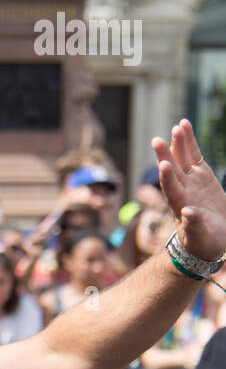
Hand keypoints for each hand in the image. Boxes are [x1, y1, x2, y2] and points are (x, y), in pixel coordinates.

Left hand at [151, 120, 225, 261]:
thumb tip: (187, 212)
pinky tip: (184, 125)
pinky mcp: (201, 176)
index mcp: (180, 207)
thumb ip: (194, 225)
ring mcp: (191, 182)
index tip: (163, 165)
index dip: (167, 179)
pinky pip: (193, 156)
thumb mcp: (202, 237)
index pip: (171, 191)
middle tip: (157, 141)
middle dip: (165, 156)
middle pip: (172, 171)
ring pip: (182, 159)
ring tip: (177, 127)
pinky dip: (189, 142)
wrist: (211, 240)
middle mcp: (183, 191)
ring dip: (178, 144)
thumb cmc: (205, 244)